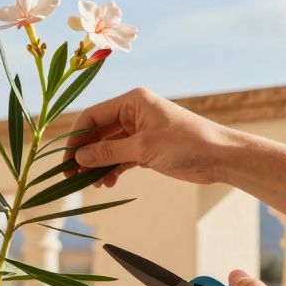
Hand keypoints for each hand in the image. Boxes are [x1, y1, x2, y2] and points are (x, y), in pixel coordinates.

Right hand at [65, 88, 236, 186]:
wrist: (219, 156)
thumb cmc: (186, 143)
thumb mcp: (144, 147)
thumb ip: (110, 152)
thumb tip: (80, 157)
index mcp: (132, 101)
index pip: (93, 116)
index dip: (76, 137)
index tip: (66, 159)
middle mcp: (133, 113)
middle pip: (98, 132)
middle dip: (85, 154)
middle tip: (71, 176)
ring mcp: (139, 132)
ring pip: (108, 148)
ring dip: (98, 165)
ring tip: (90, 184)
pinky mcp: (146, 149)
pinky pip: (120, 158)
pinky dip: (112, 170)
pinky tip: (107, 184)